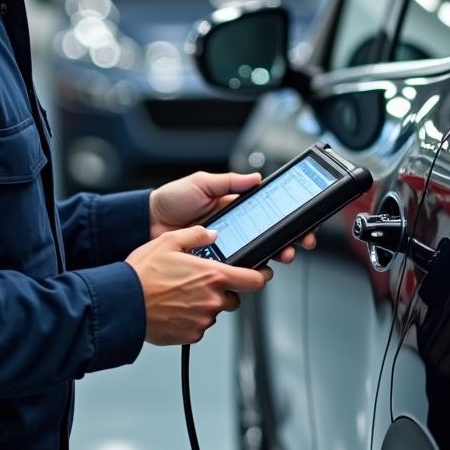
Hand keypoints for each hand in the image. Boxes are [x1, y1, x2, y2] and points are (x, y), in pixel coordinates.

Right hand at [126, 225, 272, 344]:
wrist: (123, 304)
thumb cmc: (142, 274)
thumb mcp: (168, 241)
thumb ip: (196, 234)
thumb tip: (212, 233)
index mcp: (213, 276)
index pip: (254, 280)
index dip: (260, 276)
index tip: (259, 274)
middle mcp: (212, 300)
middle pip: (234, 297)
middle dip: (224, 290)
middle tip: (202, 282)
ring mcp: (203, 320)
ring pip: (215, 311)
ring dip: (206, 303)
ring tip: (181, 293)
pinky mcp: (191, 335)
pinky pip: (200, 325)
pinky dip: (192, 318)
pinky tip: (175, 307)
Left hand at [149, 170, 316, 265]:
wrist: (147, 222)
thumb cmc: (172, 200)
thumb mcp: (202, 182)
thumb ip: (229, 181)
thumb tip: (256, 178)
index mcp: (235, 207)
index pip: (269, 213)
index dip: (288, 220)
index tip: (302, 225)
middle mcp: (235, 228)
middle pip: (270, 238)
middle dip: (288, 242)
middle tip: (297, 245)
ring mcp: (226, 247)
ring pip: (257, 255)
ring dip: (273, 257)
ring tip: (281, 257)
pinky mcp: (214, 263)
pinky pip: (234, 269)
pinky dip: (247, 271)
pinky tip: (255, 269)